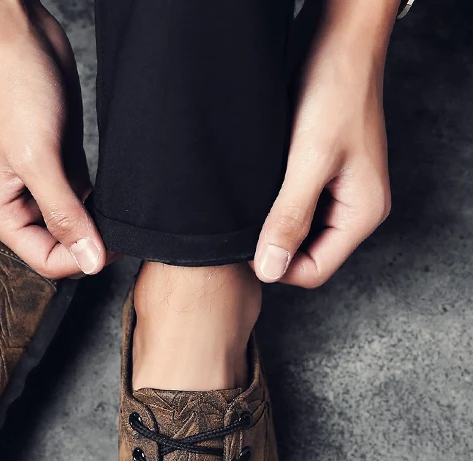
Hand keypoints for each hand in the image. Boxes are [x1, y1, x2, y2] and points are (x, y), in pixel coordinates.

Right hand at [0, 0, 106, 277]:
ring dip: (97, 223)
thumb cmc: (13, 91)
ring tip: (119, 208)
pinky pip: (83, 200)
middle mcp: (15, 206)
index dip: (82, 258)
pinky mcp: (59, 168)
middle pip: (60, 248)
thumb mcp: (39, 161)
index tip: (115, 243)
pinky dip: (98, 201)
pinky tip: (113, 191)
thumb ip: (64, 215)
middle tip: (123, 226)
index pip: (45, 259)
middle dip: (91, 242)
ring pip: (74, 226)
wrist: (19, 38)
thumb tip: (90, 261)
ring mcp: (38, 188)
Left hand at [252, 1, 400, 286]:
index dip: (277, 267)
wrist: (336, 41)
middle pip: (304, 256)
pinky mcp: (319, 178)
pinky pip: (292, 209)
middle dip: (273, 246)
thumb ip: (290, 218)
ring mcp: (337, 194)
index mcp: (362, 214)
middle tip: (244, 220)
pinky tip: (257, 189)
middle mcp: (353, 209)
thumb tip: (270, 270)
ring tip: (251, 201)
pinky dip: (272, 206)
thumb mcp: (308, 160)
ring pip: (295, 233)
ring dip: (271, 225)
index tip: (246, 244)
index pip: (314, 272)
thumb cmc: (333, 92)